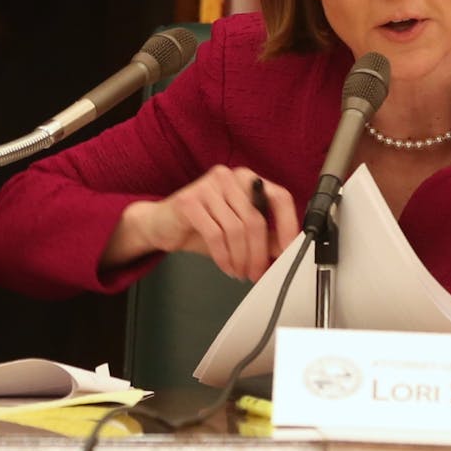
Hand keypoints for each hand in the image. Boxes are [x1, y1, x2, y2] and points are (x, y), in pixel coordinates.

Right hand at [128, 165, 297, 281]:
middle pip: (256, 219)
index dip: (288, 226)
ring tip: (240, 272)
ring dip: (241, 258)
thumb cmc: (202, 225)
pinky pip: (215, 235)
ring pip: (236, 229)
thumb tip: (285, 251)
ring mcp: (209, 186)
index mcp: (247, 179)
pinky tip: (226, 267)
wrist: (161, 223)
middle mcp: (230, 177)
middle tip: (258, 273)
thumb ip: (263, 236)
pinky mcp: (189, 201)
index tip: (289, 251)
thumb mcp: (238, 231)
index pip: (280, 197)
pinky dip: (224, 256)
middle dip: (259, 253)